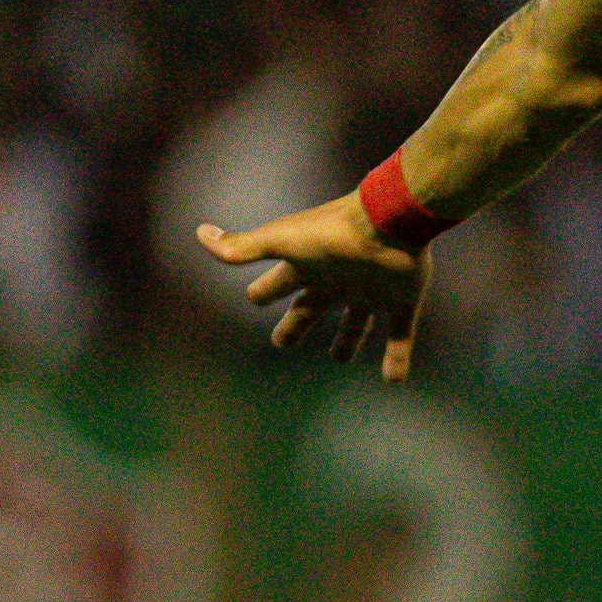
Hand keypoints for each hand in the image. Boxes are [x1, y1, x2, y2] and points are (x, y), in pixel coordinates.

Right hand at [196, 194, 430, 381]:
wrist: (388, 222)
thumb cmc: (330, 234)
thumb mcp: (280, 241)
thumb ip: (241, 247)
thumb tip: (199, 233)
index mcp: (309, 267)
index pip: (278, 283)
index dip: (263, 292)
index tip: (254, 298)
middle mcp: (339, 279)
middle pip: (312, 307)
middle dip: (297, 322)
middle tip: (282, 342)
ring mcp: (372, 290)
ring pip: (356, 321)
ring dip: (348, 340)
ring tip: (340, 358)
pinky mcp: (402, 300)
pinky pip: (400, 334)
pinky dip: (398, 357)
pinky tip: (393, 379)